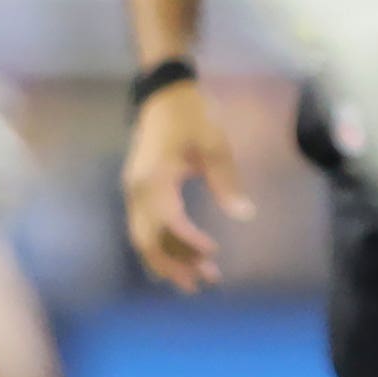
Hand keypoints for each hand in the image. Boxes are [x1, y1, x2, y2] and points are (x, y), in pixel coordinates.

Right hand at [122, 79, 252, 292]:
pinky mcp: (137, 191)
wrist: (164, 93)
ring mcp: (133, 192)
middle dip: (175, 265)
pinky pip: (142, 228)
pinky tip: (177, 261)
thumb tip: (244, 214)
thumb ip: (227, 181)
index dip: (190, 242)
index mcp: (155, 178)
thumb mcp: (215, 143)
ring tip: (194, 280)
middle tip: (204, 283)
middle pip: (149, 240)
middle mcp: (137, 191)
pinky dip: (159, 247)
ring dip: (167, 260)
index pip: (169, 222)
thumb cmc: (191, 115)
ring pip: (142, 238)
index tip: (214, 252)